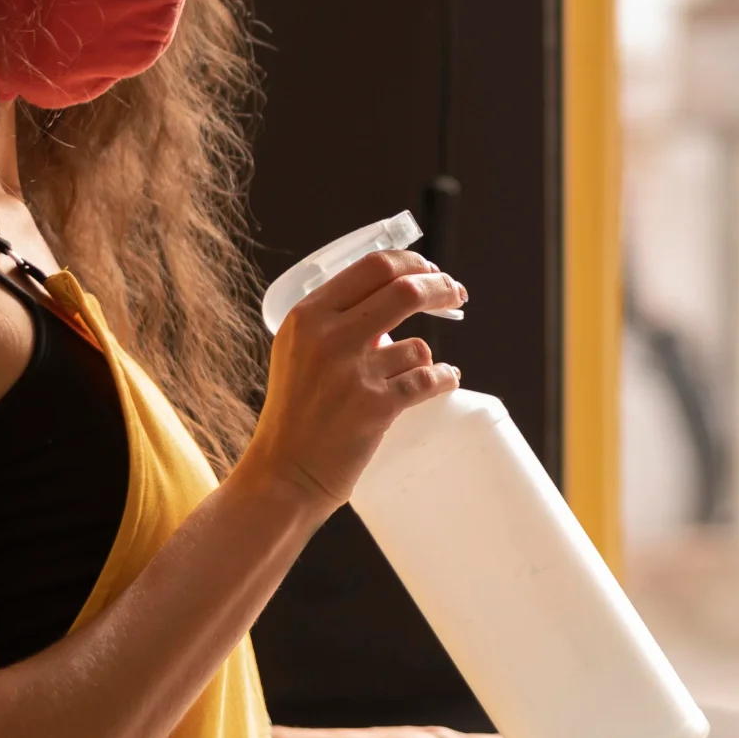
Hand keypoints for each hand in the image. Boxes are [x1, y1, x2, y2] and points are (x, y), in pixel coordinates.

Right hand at [242, 249, 464, 508]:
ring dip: (426, 356)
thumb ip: (337, 323)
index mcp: (307, 316)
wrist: (283, 474)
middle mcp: (327, 337)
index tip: (430, 271)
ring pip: (419, 345)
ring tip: (417, 373)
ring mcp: (352, 372)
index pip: (372, 266)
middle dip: (440, 288)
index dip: (411, 263)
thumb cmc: (295, 414)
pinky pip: (429, 379)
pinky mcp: (375, 407)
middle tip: (455, 294)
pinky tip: (446, 380)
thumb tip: (395, 297)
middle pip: (405, 289)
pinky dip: (444, 379)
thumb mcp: (298, 353)